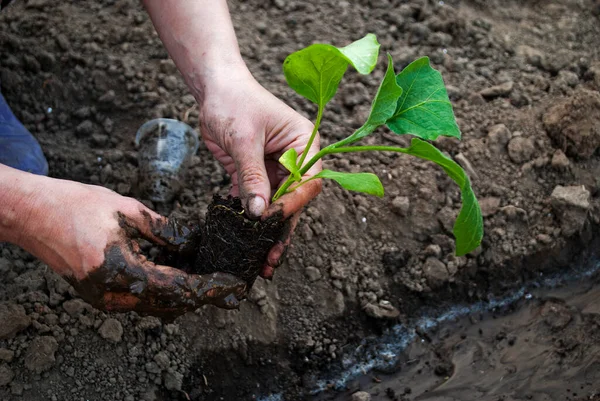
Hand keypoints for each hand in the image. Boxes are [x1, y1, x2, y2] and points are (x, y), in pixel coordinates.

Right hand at [15, 177, 246, 315]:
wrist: (31, 213)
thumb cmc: (75, 206)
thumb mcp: (129, 211)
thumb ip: (166, 231)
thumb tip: (195, 242)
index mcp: (122, 273)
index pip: (179, 289)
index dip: (210, 288)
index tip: (234, 286)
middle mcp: (113, 296)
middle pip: (171, 304)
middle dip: (201, 292)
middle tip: (227, 281)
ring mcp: (105, 299)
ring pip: (156, 304)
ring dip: (183, 291)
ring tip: (206, 271)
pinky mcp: (100, 294)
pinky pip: (141, 298)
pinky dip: (163, 287)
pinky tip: (177, 268)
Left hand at [198, 70, 321, 277]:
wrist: (213, 89)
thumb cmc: (234, 101)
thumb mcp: (244, 138)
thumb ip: (252, 175)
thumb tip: (259, 213)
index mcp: (305, 144)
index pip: (307, 181)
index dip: (294, 203)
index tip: (275, 221)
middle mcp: (295, 159)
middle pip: (293, 199)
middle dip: (282, 228)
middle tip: (271, 257)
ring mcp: (275, 168)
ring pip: (274, 205)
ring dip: (266, 231)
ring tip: (260, 260)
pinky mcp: (255, 174)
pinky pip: (255, 200)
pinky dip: (248, 219)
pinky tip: (242, 240)